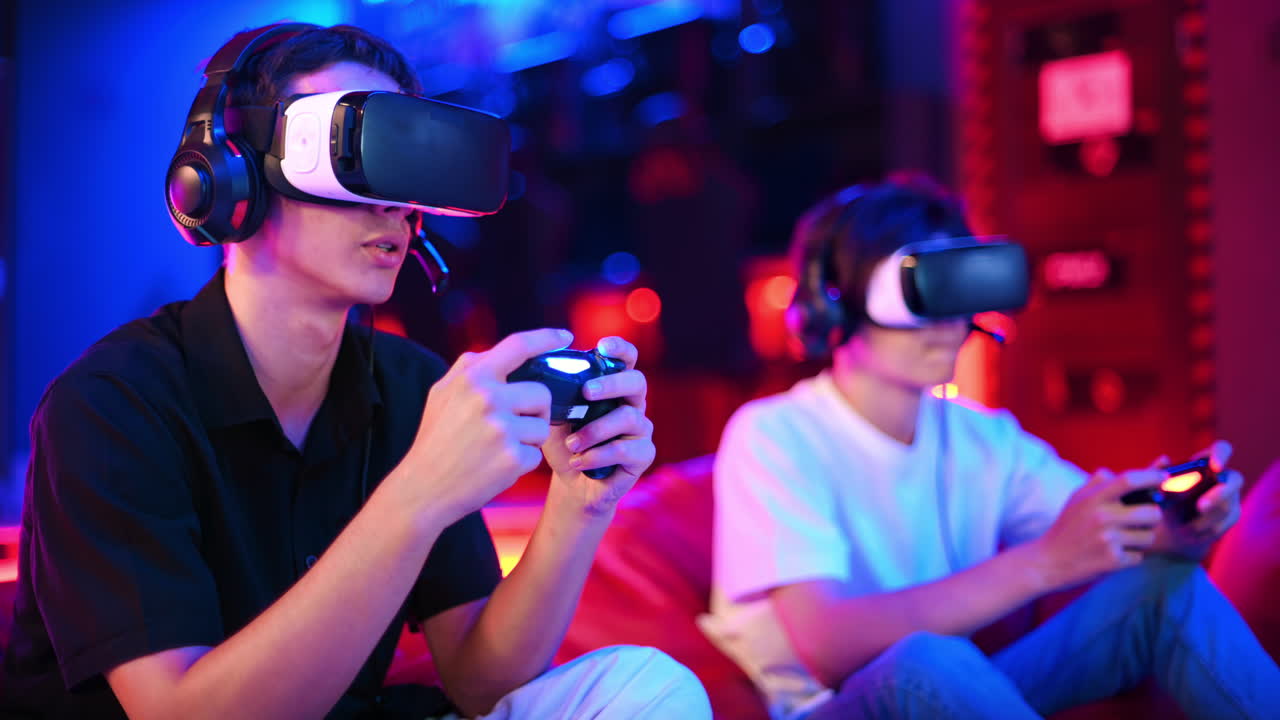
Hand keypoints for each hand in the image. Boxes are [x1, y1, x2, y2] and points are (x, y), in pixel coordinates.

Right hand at [400, 328, 570, 519]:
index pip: (518, 346)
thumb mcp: (441, 394)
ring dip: (529, 439)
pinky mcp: (512, 459)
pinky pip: (536, 455)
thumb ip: (468, 369)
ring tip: (498, 449)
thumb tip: (494, 352)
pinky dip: (521, 463)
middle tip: (514, 425)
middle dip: (535, 410)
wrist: (423, 489)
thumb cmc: (435, 440)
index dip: (546, 338)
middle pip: (541, 393)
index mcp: (472, 379)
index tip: (565, 336)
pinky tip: (496, 467)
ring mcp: (502, 430)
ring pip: (542, 427)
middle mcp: (488, 399)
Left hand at [542, 337, 654, 516]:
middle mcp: (632, 404)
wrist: (572, 483)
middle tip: (587, 391)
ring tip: (571, 444)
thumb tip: (537, 373)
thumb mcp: (554, 416)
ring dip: (595, 430)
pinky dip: (598, 455)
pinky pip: (626, 449)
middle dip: (612, 384)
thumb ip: (554, 394)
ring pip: (630, 417)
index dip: (619, 349)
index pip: (626, 359)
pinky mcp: (643, 455)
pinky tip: (578, 461)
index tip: (601, 346)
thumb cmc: (564, 443)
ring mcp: (641, 430)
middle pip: (636, 382)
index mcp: (613, 388)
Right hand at [1030, 468, 1164, 589]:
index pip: (1129, 480)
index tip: (1163, 476)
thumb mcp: (1076, 499)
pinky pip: (1139, 556)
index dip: (1151, 476)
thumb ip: (1098, 483)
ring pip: (1149, 536)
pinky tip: (1113, 555)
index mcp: (1093, 498)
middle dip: (1152, 516)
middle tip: (1141, 520)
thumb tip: (1120, 472)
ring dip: (1140, 539)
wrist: (1049, 561)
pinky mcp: (1113, 561)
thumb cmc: (1067, 527)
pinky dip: (1130, 557)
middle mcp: (1102, 517)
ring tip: (1121, 540)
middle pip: (1152, 512)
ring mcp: (1108, 540)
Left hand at [1151, 440, 1243, 556]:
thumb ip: (1156, 473)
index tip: (1214, 468)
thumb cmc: (1159, 502)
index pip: (1221, 449)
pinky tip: (1195, 533)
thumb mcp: (1152, 487)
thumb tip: (1164, 459)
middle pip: (1235, 479)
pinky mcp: (1232, 513)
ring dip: (1206, 518)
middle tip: (1200, 507)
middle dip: (1219, 494)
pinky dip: (1210, 529)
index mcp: (1203, 463)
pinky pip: (1228, 520)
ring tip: (1186, 528)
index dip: (1222, 455)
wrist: (1167, 531)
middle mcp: (1222, 476)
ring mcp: (1231, 495)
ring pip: (1228, 504)